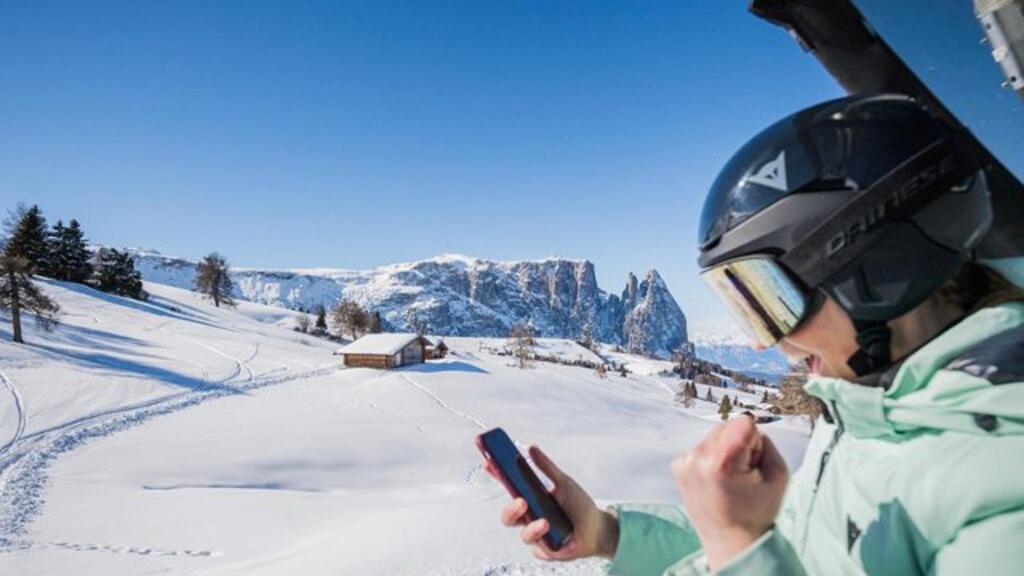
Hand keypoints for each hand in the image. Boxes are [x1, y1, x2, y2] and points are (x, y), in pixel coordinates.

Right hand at [484, 445, 618, 561]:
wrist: (598, 529)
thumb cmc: (580, 506)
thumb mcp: (563, 482)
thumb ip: (547, 467)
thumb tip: (531, 447)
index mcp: (531, 498)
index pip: (509, 488)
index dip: (496, 476)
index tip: (488, 462)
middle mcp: (531, 517)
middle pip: (508, 515)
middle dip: (510, 509)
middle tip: (521, 501)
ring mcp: (536, 534)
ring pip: (522, 533)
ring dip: (532, 528)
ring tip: (545, 522)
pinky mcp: (545, 550)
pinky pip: (538, 548)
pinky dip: (545, 540)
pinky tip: (553, 535)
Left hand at [671, 416, 788, 570]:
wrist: (729, 542)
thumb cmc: (756, 511)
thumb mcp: (778, 474)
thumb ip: (767, 442)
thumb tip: (747, 425)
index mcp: (722, 461)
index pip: (744, 422)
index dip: (755, 442)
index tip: (753, 465)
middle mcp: (698, 458)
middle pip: (726, 426)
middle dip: (739, 444)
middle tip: (742, 474)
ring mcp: (684, 463)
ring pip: (714, 436)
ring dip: (724, 451)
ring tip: (729, 481)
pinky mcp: (678, 467)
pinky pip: (702, 449)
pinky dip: (711, 460)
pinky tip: (716, 482)